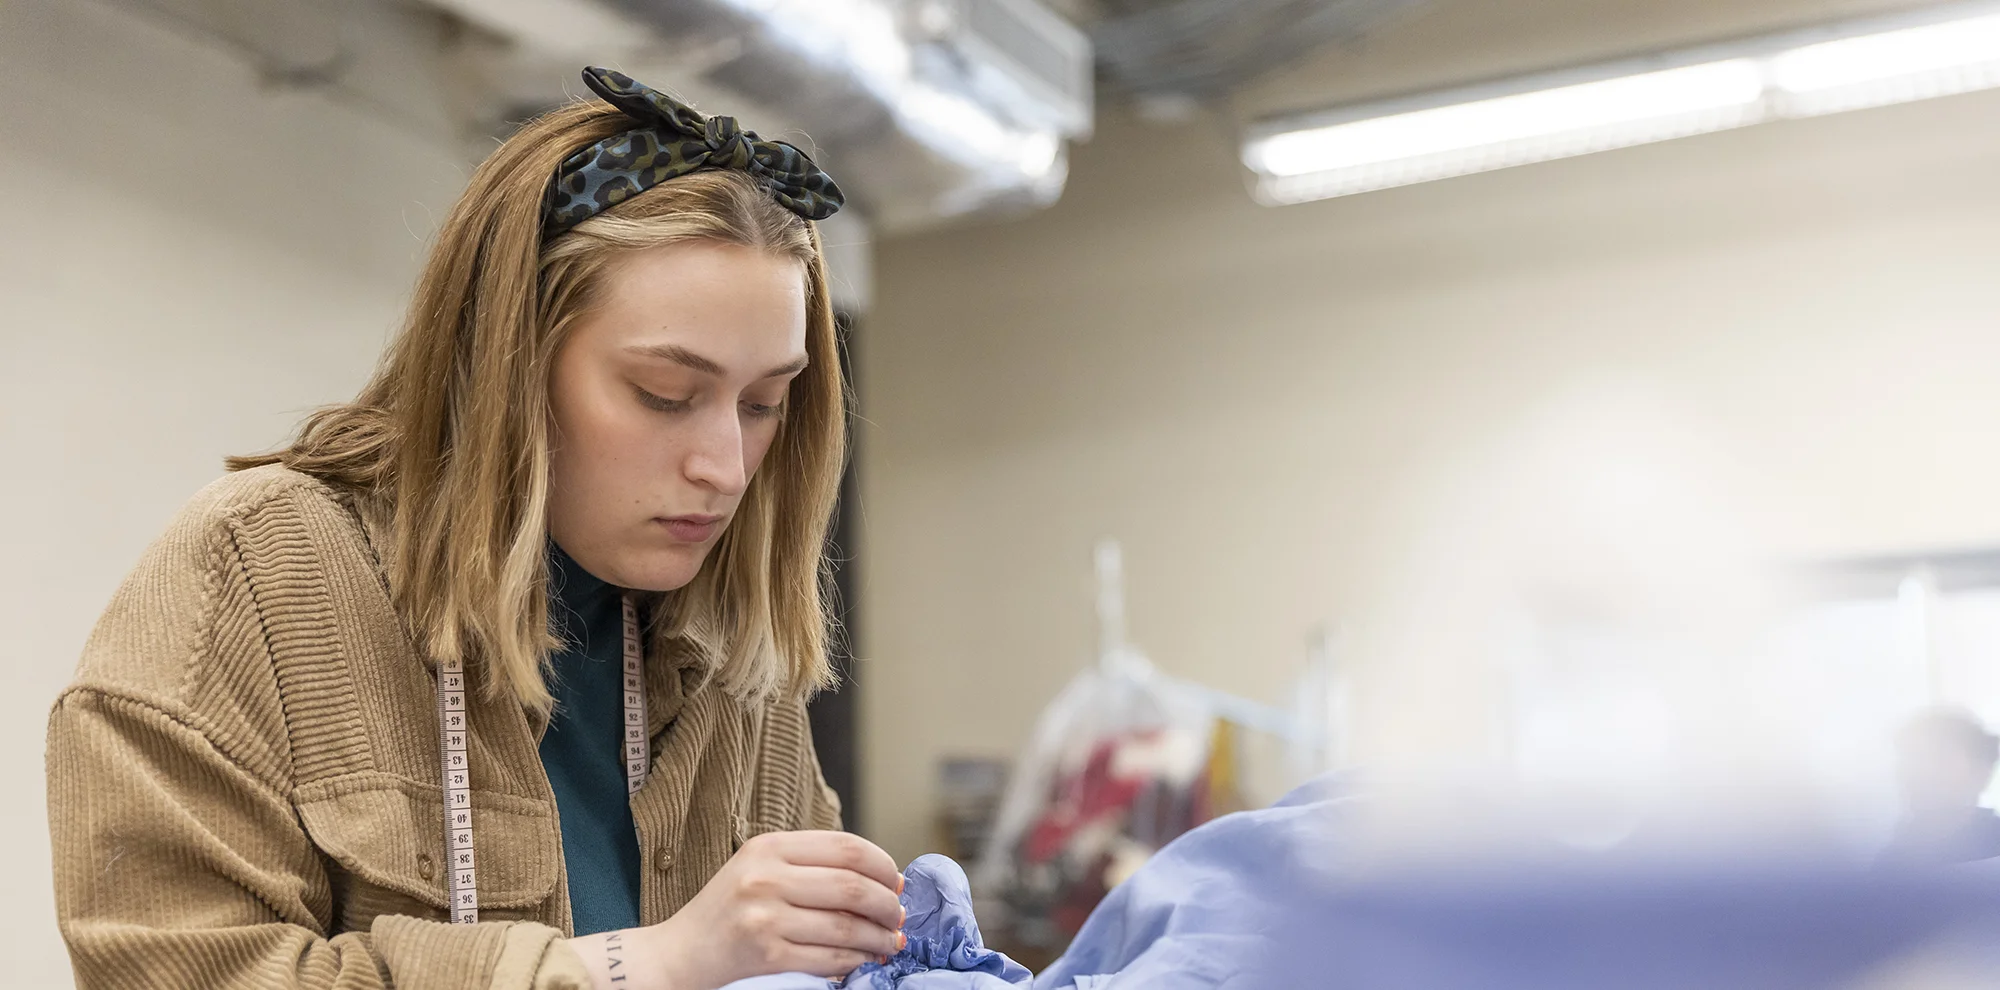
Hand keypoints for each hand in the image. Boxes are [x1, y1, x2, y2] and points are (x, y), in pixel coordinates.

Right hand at [569, 830, 906, 989]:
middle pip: (853, 886)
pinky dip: (855, 961)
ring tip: (891, 941)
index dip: (883, 865)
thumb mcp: (760, 867)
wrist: (678, 952)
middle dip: (888, 905)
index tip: (897, 882)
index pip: (847, 847)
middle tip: (899, 917)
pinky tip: (865, 959)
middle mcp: (766, 876)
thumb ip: (810, 864)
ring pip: (846, 926)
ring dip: (879, 937)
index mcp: (769, 846)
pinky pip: (829, 958)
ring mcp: (765, 916)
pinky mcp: (766, 954)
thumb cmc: (728, 909)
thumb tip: (882, 877)